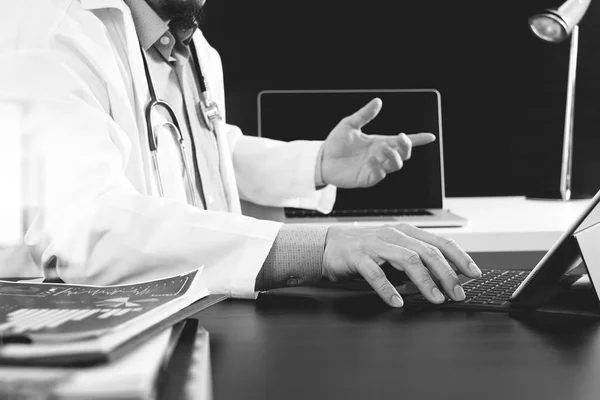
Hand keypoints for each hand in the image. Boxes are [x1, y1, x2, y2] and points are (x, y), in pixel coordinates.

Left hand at [319, 98, 434, 187]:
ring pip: (396, 166)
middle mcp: (381, 156)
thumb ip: (364, 115)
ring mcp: (375, 168)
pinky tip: (371, 159)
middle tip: (400, 138)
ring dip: (393, 157)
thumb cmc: (336, 142)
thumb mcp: (349, 125)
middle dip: (407, 147)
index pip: (403, 142)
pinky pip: (379, 175)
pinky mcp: (367, 179)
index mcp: (380, 142)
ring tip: (382, 149)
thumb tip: (378, 101)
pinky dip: (378, 166)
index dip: (418, 140)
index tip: (431, 137)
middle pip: (404, 154)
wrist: (322, 159)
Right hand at [322, 223, 480, 306]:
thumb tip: (442, 279)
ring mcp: (375, 244)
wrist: (328, 245)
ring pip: (407, 259)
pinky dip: (388, 289)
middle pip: (427, 251)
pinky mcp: (358, 256)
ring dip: (424, 281)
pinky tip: (397, 301)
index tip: (473, 273)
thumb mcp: (393, 251)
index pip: (439, 241)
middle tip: (457, 293)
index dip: (459, 257)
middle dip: (446, 274)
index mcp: (406, 232)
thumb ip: (415, 262)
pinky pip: (376, 273)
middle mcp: (393, 235)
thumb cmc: (364, 250)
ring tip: (435, 298)